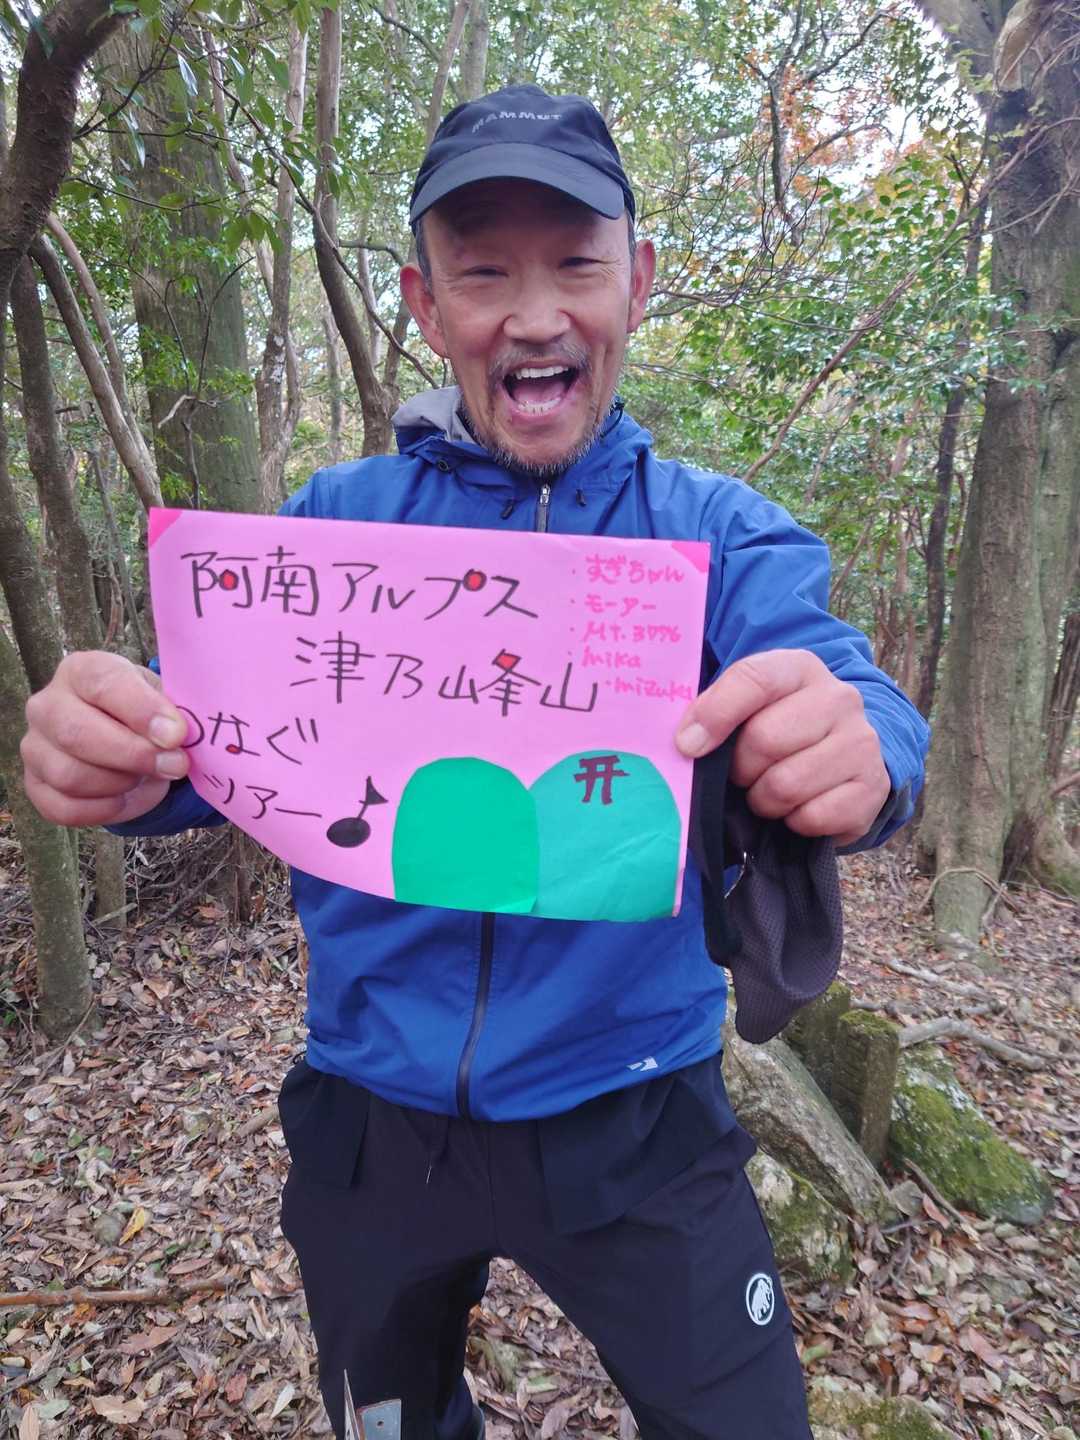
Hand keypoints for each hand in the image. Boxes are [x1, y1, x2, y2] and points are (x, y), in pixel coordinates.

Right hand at [21, 652, 190, 827]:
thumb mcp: (161, 700)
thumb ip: (168, 713)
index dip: (141, 710)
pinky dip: (102, 810)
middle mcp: (46, 705)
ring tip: (144, 776)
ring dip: (118, 783)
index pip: (101, 683)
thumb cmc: (144, 714)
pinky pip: (64, 808)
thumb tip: (173, 737)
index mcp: (80, 671)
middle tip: (174, 765)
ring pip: (68, 776)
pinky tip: (123, 797)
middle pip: (75, 733)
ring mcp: (34, 747)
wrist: (128, 741)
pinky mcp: (35, 786)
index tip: (176, 735)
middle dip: (132, 755)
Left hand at [675, 649, 889, 845]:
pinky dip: (794, 822)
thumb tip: (688, 742)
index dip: (715, 714)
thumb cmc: (778, 729)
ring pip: (786, 785)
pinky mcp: (873, 788)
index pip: (754, 678)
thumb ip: (714, 712)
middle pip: (765, 739)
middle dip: (740, 768)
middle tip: (743, 774)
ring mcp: (862, 743)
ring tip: (769, 791)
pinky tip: (799, 807)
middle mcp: (839, 698)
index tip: (688, 745)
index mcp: (800, 668)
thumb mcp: (747, 707)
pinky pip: (813, 817)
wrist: (843, 757)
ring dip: (764, 800)